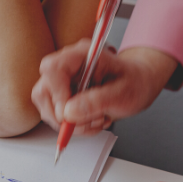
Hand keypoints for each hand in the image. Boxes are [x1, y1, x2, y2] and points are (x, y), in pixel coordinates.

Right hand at [32, 42, 177, 134]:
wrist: (139, 84)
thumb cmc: (135, 82)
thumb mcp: (124, 93)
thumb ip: (97, 101)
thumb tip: (69, 112)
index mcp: (82, 55)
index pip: (52, 68)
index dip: (57, 93)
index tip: (69, 111)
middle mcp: (68, 66)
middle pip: (43, 91)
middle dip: (62, 114)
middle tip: (86, 121)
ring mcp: (63, 82)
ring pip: (47, 108)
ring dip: (71, 123)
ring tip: (96, 119)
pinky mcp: (63, 97)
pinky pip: (56, 117)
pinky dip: (74, 126)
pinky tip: (92, 120)